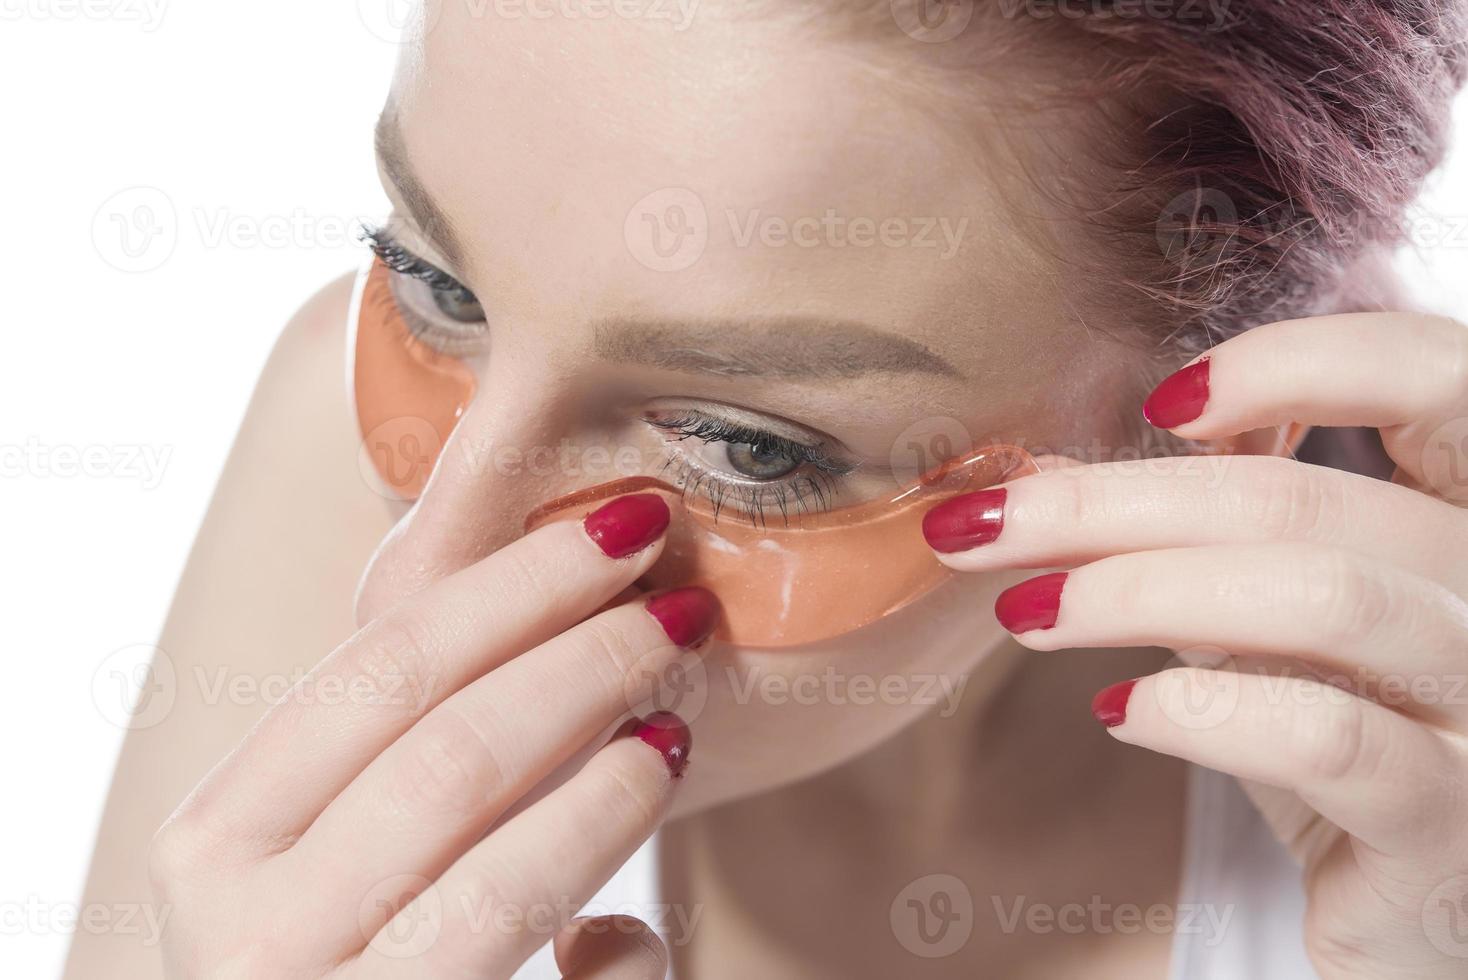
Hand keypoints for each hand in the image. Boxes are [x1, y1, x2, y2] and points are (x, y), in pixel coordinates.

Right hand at [149, 492, 717, 978]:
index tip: (617, 529)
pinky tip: (639, 861)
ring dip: (606, 767)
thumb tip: (555, 621)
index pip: (378, 671)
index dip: (512, 586)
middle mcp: (242, 930)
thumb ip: (406, 760)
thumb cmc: (352, 956)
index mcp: (219, 840)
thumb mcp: (336, 853)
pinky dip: (607, 903)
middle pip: (443, 747)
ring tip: (676, 712)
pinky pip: (539, 959)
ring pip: (489, 856)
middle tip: (675, 607)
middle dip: (579, 657)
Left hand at [923, 313, 1467, 977]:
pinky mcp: (1453, 824)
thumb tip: (1069, 459)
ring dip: (1135, 591)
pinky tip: (1118, 710)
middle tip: (988, 523)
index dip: (1302, 360)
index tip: (1162, 402)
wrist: (1408, 909)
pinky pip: (1326, 738)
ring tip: (1027, 610)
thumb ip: (1217, 527)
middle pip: (1308, 501)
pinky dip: (1200, 711)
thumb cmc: (1341, 734)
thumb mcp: (1280, 612)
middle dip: (1114, 501)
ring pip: (1318, 599)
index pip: (1438, 378)